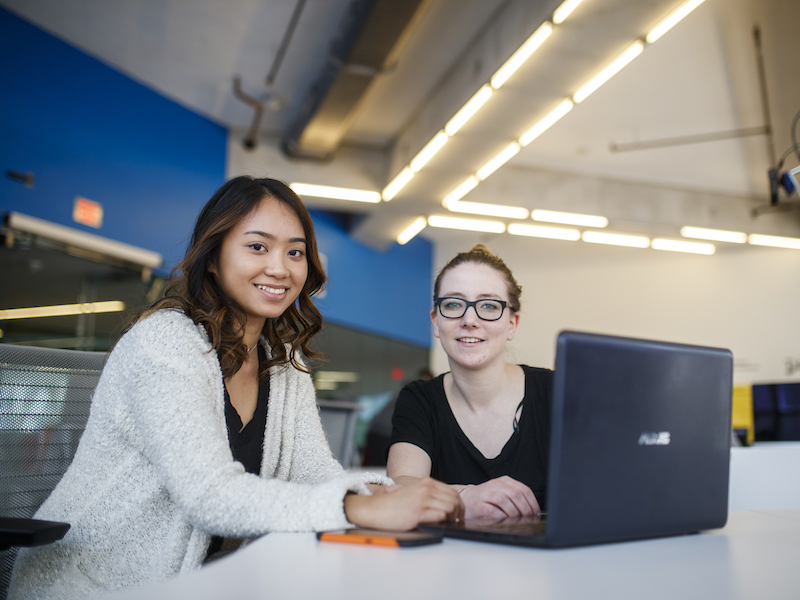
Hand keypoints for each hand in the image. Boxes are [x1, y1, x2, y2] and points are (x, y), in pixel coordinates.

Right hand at [344, 477, 463, 530]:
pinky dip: (443, 522)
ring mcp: (422, 500)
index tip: (457, 514)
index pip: (453, 492)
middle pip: (455, 500)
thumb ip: (428, 494)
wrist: (375, 509)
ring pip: (450, 508)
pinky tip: (438, 526)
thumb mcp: (413, 492)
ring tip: (446, 524)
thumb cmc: (392, 504)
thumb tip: (446, 504)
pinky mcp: (417, 513)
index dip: (459, 505)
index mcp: (426, 482)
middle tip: (455, 521)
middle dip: (458, 513)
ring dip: (451, 518)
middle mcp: (426, 489)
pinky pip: (440, 516)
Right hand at [459, 476, 540, 520]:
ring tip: (517, 520)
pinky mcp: (478, 504)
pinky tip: (504, 520)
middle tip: (529, 519)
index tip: (536, 513)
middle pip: (516, 495)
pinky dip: (501, 516)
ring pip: (505, 501)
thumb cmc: (487, 499)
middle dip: (525, 509)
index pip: (524, 490)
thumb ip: (515, 498)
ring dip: (514, 513)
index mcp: (504, 481)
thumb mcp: (502, 492)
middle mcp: (495, 485)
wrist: (465, 499)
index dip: (532, 503)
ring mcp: (486, 494)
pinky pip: (492, 510)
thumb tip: (533, 511)